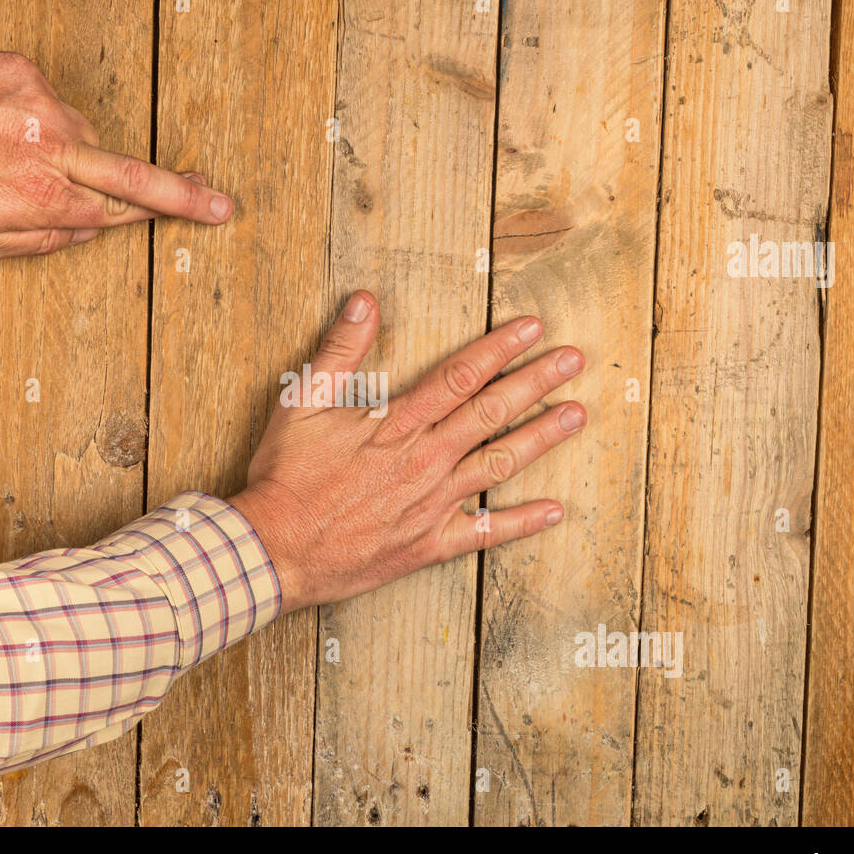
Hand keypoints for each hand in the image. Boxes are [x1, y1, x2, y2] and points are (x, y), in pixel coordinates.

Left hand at [0, 50, 233, 259]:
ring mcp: (40, 105)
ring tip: (14, 161)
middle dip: (180, 191)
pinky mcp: (23, 71)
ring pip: (84, 140)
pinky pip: (53, 107)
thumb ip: (36, 242)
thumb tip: (83, 232)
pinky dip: (39, 124)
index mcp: (39, 199)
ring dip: (70, 157)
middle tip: (218, 200)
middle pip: (132, 174)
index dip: (161, 215)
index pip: (117, 213)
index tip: (207, 211)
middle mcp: (49, 149)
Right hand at [228, 290, 586, 612]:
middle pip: (491, 413)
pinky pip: (484, 533)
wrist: (276, 550)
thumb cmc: (285, 478)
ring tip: (577, 415)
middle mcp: (424, 460)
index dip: (500, 348)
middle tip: (573, 360)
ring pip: (498, 465)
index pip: (460, 376)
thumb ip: (338, 352)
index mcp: (396, 424)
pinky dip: (521, 523)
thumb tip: (365, 302)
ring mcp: (431, 504)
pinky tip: (554, 511)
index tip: (532, 328)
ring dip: (541, 438)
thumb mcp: (300, 402)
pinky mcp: (429, 544)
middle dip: (536, 382)